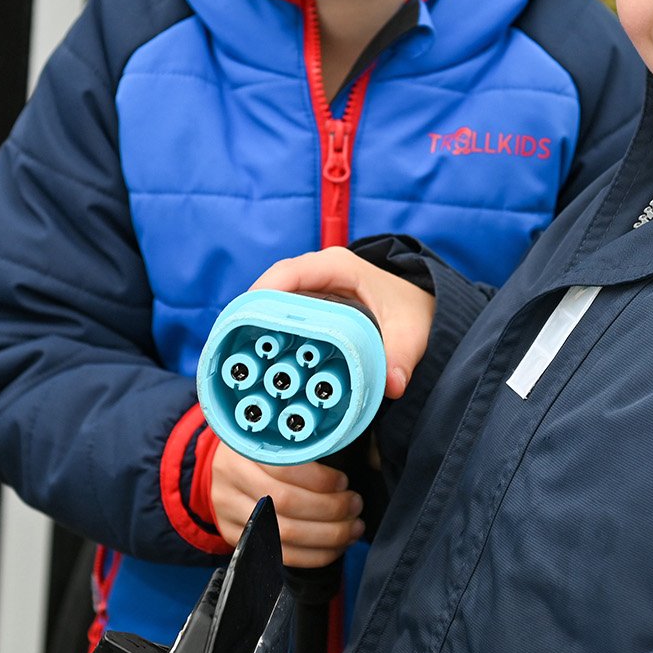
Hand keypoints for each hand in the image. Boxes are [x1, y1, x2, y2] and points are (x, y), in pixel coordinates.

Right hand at [208, 442, 362, 566]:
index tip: (343, 482)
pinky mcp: (235, 537)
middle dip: (331, 509)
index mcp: (242, 449)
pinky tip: (335, 547)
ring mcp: (229, 513)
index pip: (285, 468)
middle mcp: (230, 481)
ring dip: (328, 535)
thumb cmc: (259, 449)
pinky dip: (314, 555)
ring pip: (284, 533)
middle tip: (355, 505)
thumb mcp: (275, 436)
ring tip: (352, 527)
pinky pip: (279, 555)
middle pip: (285, 504)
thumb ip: (305, 448)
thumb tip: (355, 465)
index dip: (320, 479)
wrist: (220, 469)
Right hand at [252, 248, 435, 399]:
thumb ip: (402, 356)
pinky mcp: (307, 305)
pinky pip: (280, 313)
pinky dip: (266, 331)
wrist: (420, 308)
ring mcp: (310, 288)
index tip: (248, 314)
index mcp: (339, 266)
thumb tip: (392, 386)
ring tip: (235, 352)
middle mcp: (319, 272)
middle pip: (273, 286)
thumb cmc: (412, 312)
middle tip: (233, 343)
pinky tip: (254, 356)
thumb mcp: (411, 332)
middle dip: (251, 311)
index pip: (294, 271)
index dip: (266, 290)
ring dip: (254, 323)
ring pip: (272, 300)